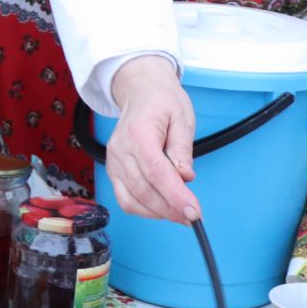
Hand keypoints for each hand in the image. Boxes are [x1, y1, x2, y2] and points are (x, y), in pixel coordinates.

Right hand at [102, 55, 199, 222]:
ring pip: (132, 200)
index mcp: (139, 133)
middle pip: (144, 190)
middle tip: (193, 216)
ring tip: (180, 213)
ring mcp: (113, 161)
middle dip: (170, 209)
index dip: (175, 196)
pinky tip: (162, 208)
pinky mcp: (113, 171)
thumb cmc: (163, 101)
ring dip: (158, 213)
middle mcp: (121, 149)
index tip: (193, 211)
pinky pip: (125, 199)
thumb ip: (183, 149)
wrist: (141, 91)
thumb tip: (185, 177)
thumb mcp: (182, 118)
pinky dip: (144, 209)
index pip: (156, 172)